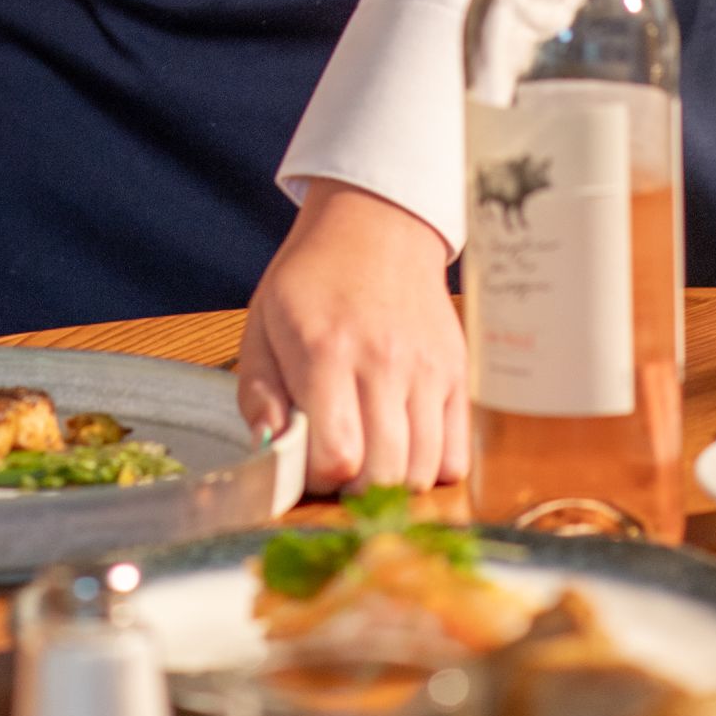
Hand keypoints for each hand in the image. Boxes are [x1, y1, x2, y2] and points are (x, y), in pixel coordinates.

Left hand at [238, 178, 467, 495]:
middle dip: (355, 490)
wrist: (376, 225)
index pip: (336, 456)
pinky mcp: (457, 372)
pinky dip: (431, 467)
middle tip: (341, 467)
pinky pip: (457, 454)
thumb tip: (272, 450)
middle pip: (383, 474)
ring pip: (423, 471)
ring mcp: (426, 369)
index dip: (318, 478)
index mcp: (325, 351)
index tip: (309, 462)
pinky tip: (405, 446)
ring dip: (393, 482)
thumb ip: (258, 393)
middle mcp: (382, 362)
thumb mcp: (263, 324)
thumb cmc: (312, 279)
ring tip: (371, 457)